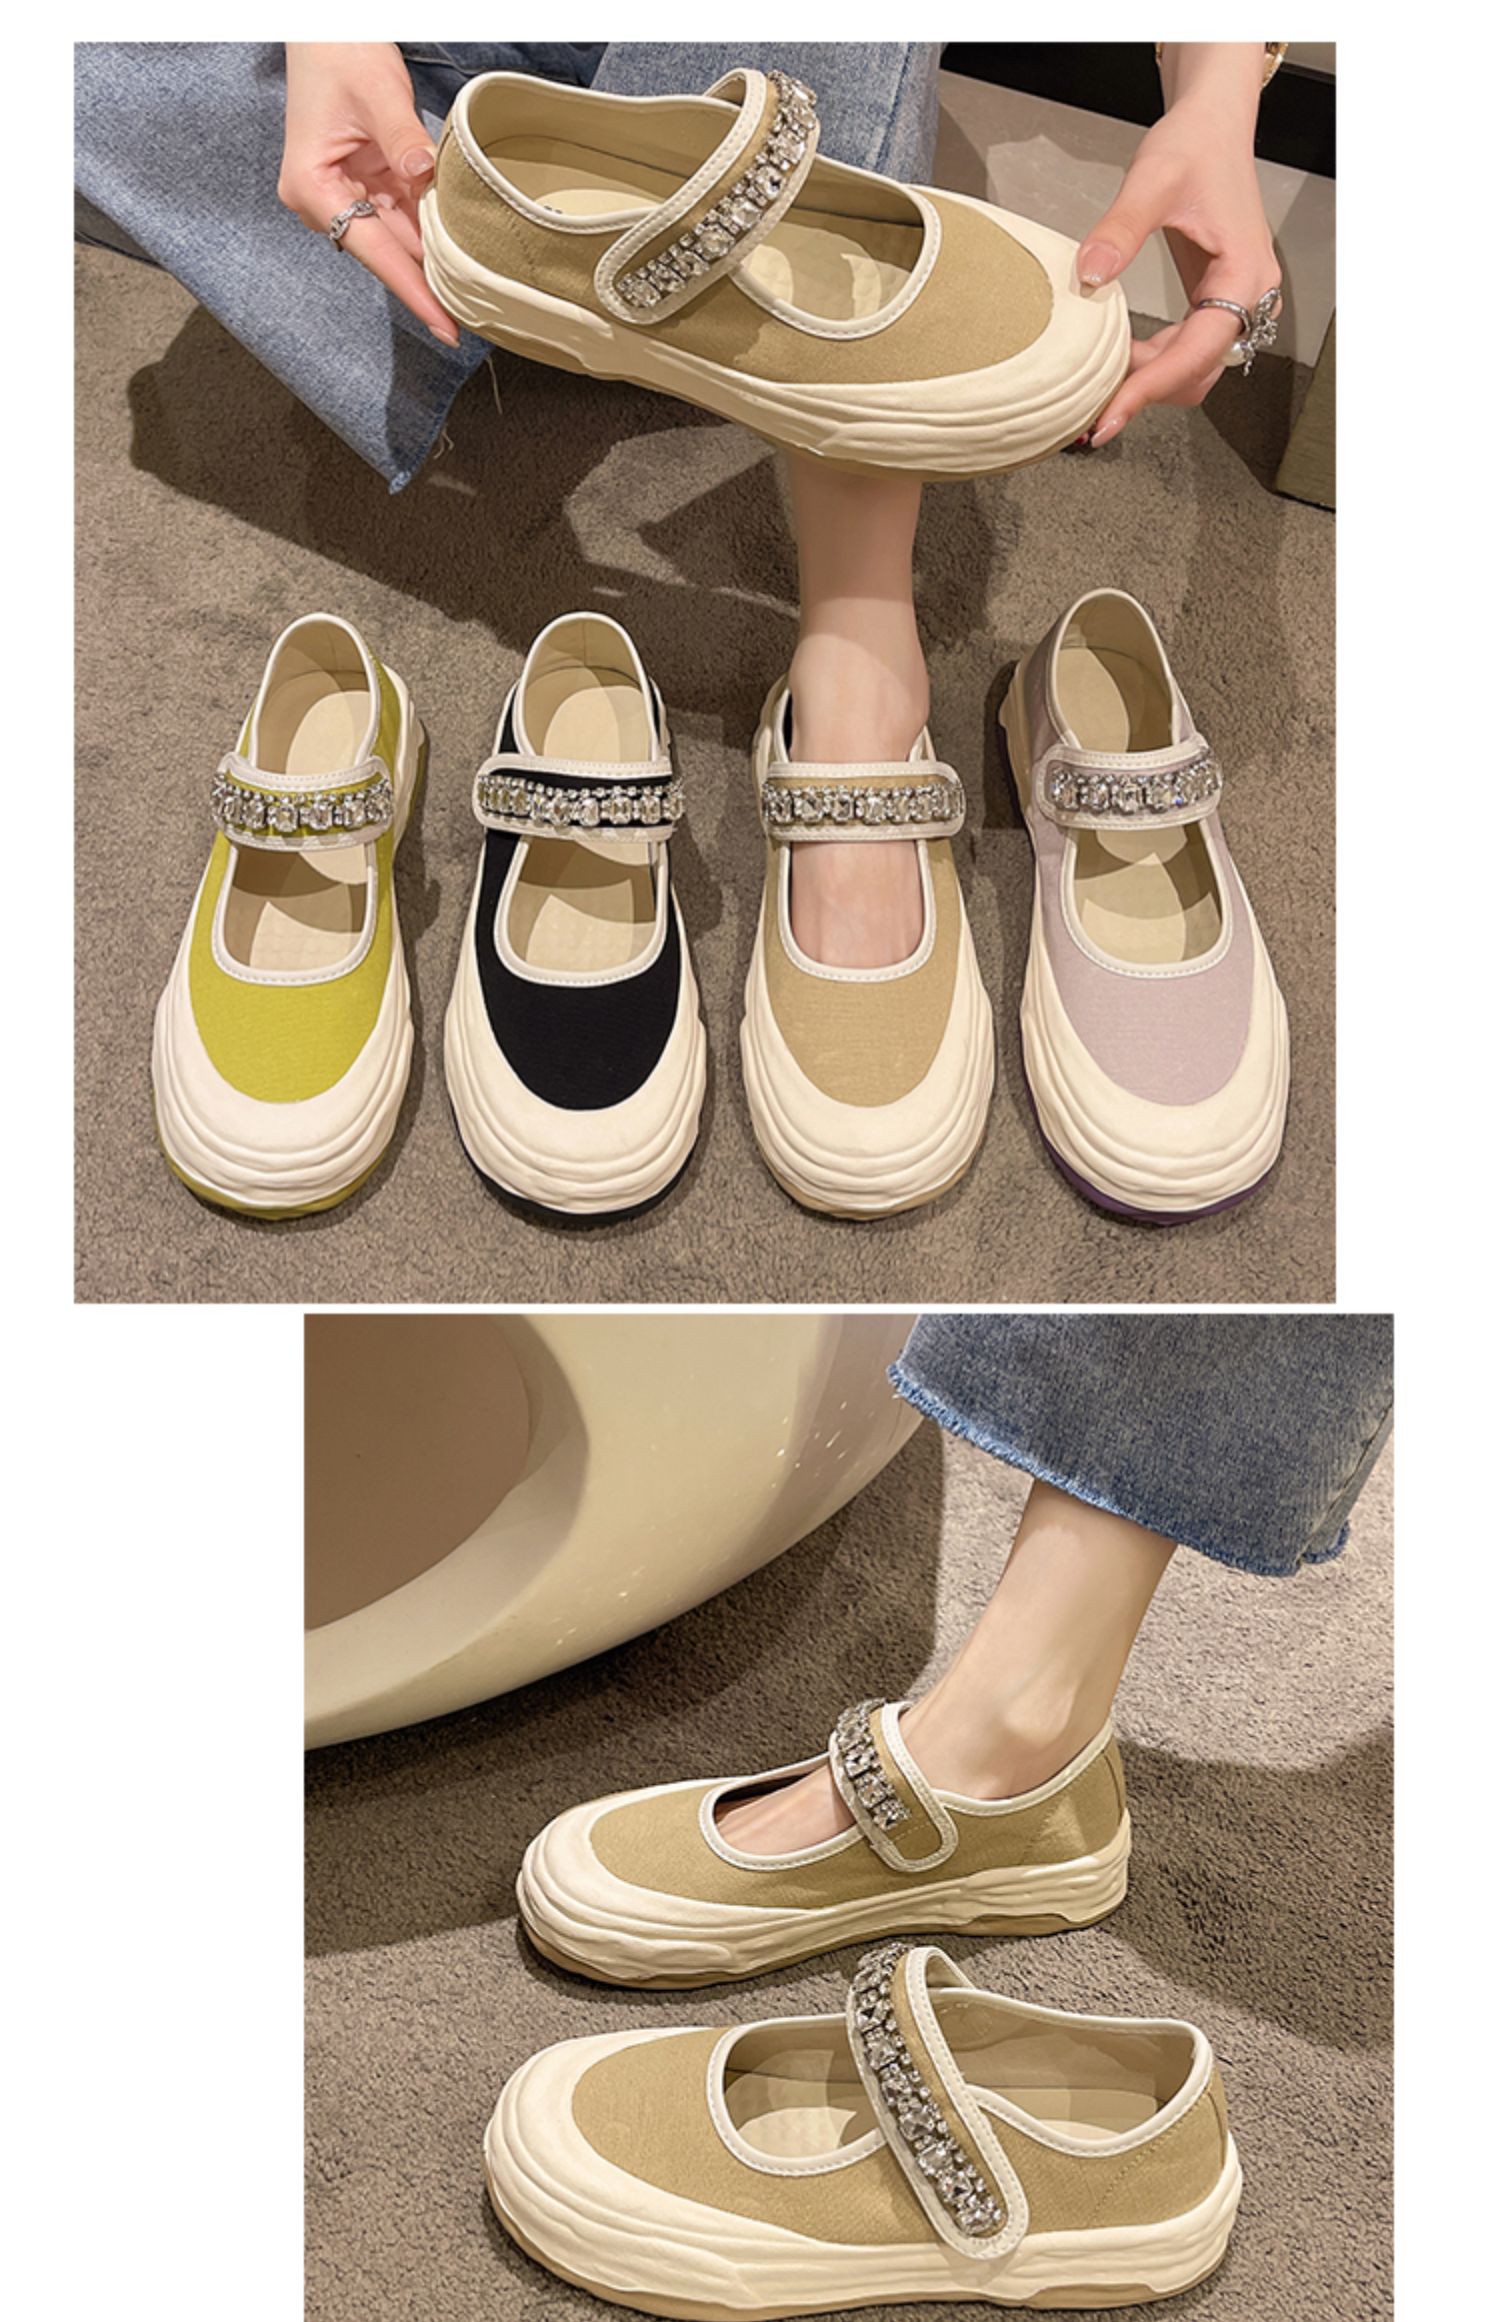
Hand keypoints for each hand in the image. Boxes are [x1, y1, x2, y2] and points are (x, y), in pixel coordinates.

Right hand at [279, 41, 458, 344]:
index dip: (413, 290)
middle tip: (476, 315)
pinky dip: (429, 227)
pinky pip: (401, 215)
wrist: (324, 29)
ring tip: (476, 290)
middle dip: (430, 280)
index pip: (375, 251)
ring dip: (434, 255)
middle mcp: (324, 201)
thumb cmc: (338, 51)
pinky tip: (461, 247)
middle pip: (387, 252)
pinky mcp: (362, 184)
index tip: (444, 327)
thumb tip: (426, 176)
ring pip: (398, 237)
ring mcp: (342, 194)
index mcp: (314, 187)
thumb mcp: (377, 91)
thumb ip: (403, 138)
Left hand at [1078, 45, 1277, 445]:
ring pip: (1194, 368)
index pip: (1197, 352)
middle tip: (1092, 414)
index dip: (1151, 388)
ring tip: (1100, 387)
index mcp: (1244, 275)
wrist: (1213, 126)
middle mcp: (1250, 297)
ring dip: (1150, 381)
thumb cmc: (1193, 145)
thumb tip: (1087, 277)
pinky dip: (1154, 362)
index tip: (1108, 417)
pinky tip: (1118, 357)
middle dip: (1147, 393)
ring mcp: (1235, 302)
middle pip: (1199, 372)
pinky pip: (1187, 348)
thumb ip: (1121, 229)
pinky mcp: (1216, 300)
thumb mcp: (1153, 180)